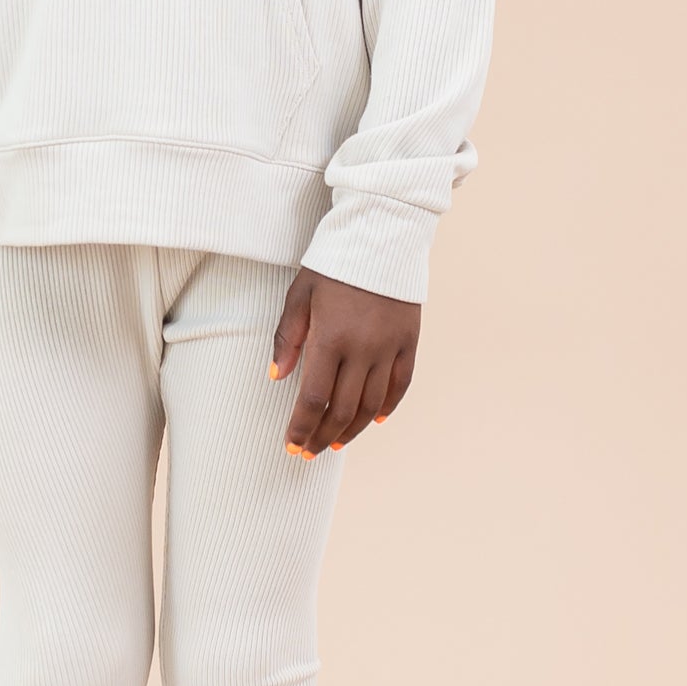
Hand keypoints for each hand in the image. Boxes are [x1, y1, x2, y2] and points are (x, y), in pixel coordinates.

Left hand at [271, 268, 419, 456]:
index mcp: (330, 337)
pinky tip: (374, 420)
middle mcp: (362, 349)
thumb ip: (287, 337)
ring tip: (337, 441)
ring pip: (372, 404)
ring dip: (352, 429)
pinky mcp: (409, 341)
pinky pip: (401, 384)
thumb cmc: (333, 263)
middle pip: (342, 408)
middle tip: (309, 452)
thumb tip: (277, 377)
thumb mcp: (300, 294)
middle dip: (323, 436)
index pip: (313, 398)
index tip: (292, 446)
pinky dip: (388, 407)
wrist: (381, 234)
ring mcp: (389, 347)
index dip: (302, 428)